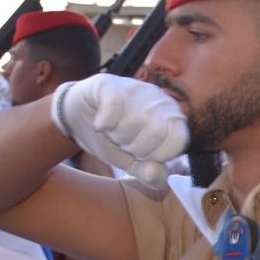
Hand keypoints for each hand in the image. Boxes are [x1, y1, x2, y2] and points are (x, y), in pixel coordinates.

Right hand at [50, 75, 188, 191]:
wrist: (80, 119)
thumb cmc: (115, 140)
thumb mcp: (134, 163)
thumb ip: (150, 174)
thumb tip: (156, 175)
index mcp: (174, 118)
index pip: (179, 140)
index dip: (157, 155)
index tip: (143, 155)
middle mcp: (160, 99)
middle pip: (156, 131)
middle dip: (134, 147)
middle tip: (124, 142)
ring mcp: (136, 88)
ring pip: (132, 122)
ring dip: (116, 136)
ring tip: (112, 131)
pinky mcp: (110, 84)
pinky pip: (112, 108)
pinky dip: (103, 124)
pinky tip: (100, 124)